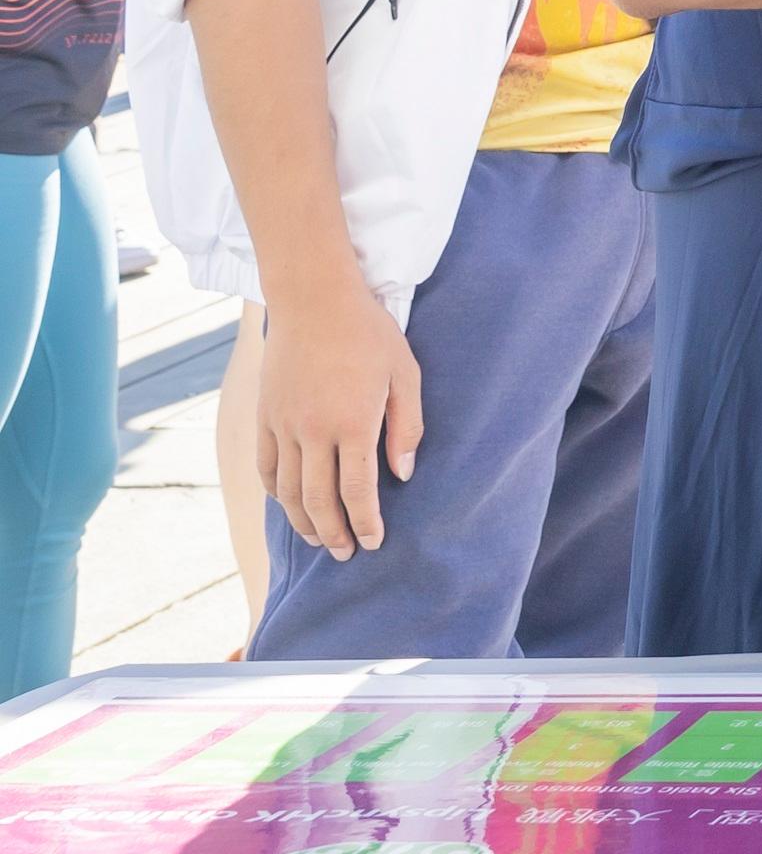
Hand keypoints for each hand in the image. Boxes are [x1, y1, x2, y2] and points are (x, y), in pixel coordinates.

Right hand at [257, 283, 421, 559]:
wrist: (313, 300)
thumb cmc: (369, 333)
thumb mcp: (405, 374)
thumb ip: (406, 427)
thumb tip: (402, 474)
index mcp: (352, 423)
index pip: (357, 492)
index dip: (366, 522)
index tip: (374, 542)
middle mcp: (312, 431)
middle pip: (319, 501)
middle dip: (336, 534)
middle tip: (348, 553)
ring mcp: (282, 426)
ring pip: (288, 492)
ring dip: (304, 522)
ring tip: (321, 540)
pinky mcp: (264, 417)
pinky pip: (267, 467)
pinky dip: (277, 493)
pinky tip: (290, 506)